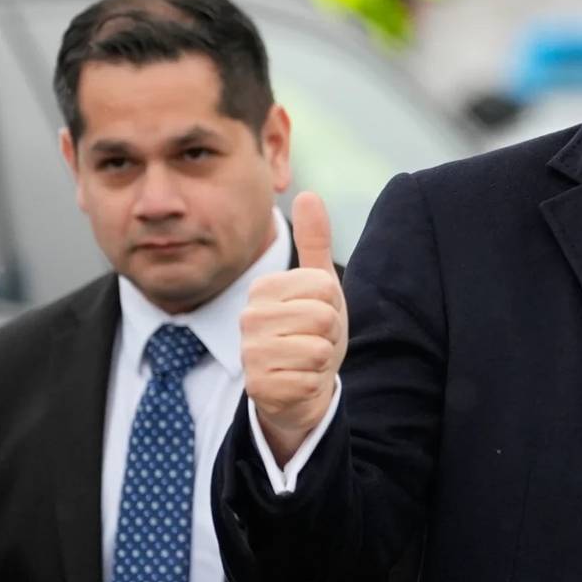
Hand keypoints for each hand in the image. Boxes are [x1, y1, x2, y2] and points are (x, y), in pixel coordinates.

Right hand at [242, 192, 346, 463]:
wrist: (302, 386)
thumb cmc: (311, 332)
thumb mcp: (320, 286)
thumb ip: (314, 242)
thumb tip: (308, 194)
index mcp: (263, 288)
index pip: (323, 286)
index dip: (332, 305)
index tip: (317, 316)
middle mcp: (249, 317)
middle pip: (322, 316)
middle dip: (330, 333)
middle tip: (314, 341)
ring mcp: (249, 353)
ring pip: (317, 348)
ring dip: (322, 359)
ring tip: (307, 360)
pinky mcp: (258, 387)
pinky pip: (309, 379)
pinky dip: (313, 383)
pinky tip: (298, 383)